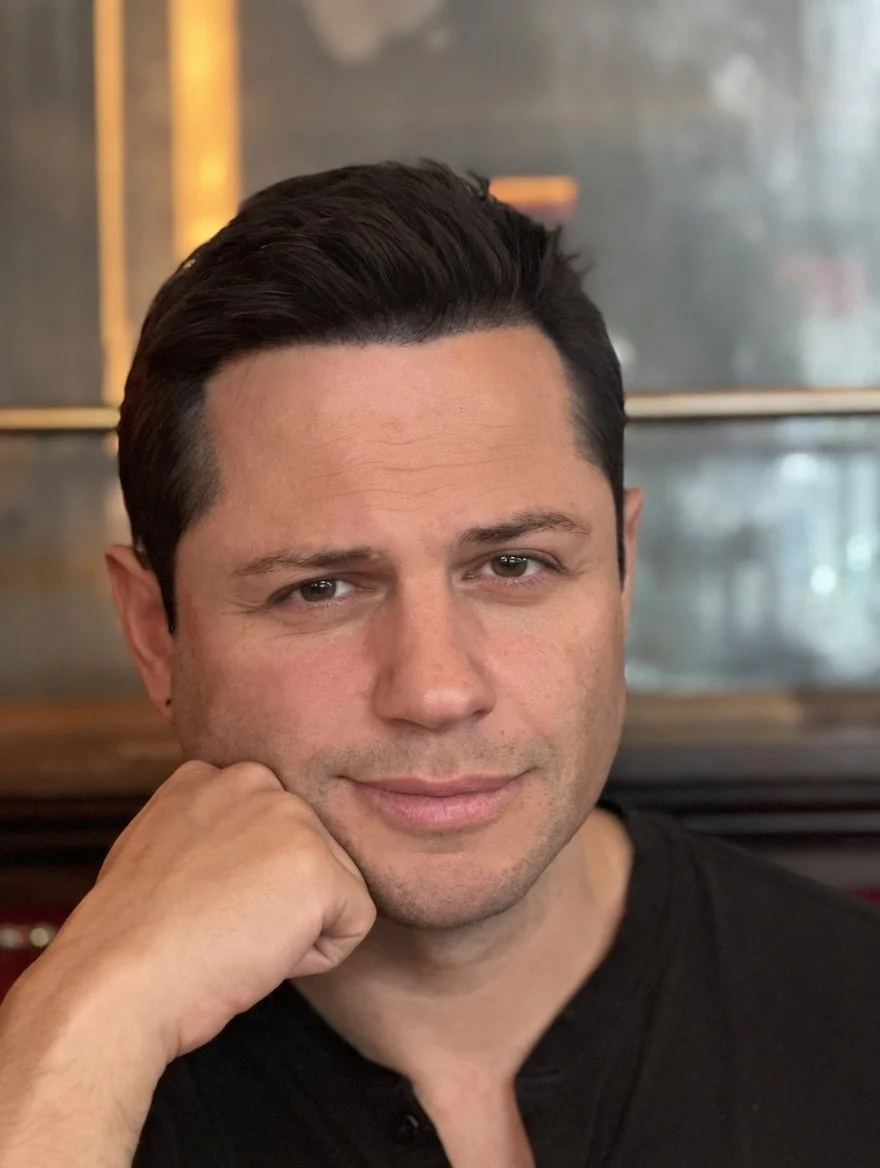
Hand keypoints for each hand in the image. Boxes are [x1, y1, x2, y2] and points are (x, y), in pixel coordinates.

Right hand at [41, 761, 376, 1062]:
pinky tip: (261, 953)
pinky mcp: (318, 867)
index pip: (272, 829)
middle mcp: (256, 781)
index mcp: (213, 774)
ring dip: (297, 925)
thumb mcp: (161, 848)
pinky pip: (355, 921)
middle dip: (277, 899)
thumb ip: (208, 829)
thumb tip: (242, 851)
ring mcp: (291, 819)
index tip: (198, 902)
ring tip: (233, 934)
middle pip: (309, 853)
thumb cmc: (132, 939)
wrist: (117, 980)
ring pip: (335, 885)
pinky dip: (319, 956)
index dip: (243, 881)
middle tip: (216, 922)